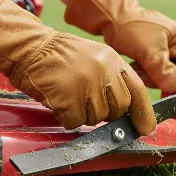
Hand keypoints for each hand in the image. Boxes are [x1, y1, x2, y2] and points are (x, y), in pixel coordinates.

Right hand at [0, 0, 156, 134]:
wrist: (30, 47)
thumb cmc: (60, 55)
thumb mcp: (94, 57)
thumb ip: (111, 79)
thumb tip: (123, 110)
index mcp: (112, 60)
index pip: (137, 90)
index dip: (143, 112)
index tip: (145, 128)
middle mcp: (103, 72)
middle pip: (118, 110)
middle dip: (105, 113)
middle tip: (86, 100)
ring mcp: (86, 85)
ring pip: (96, 119)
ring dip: (82, 114)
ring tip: (69, 94)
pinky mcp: (68, 98)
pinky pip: (75, 122)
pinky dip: (66, 117)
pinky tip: (59, 101)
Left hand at [65, 0, 175, 92]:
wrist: (111, 19)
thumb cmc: (132, 29)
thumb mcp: (149, 51)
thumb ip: (163, 70)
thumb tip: (175, 87)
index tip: (158, 80)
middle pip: (175, 73)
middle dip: (158, 77)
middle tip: (142, 71)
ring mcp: (165, 51)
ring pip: (162, 75)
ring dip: (148, 76)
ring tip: (136, 67)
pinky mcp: (152, 56)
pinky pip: (153, 72)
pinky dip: (143, 73)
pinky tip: (134, 67)